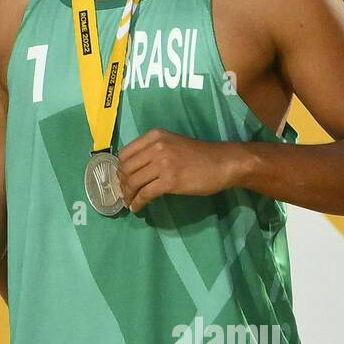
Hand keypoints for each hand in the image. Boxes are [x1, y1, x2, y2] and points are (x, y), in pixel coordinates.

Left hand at [116, 129, 239, 212]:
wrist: (223, 163)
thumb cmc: (199, 155)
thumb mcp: (172, 143)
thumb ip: (152, 150)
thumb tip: (132, 168)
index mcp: (154, 136)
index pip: (125, 153)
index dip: (120, 168)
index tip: (122, 178)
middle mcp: (156, 147)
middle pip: (126, 168)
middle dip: (122, 183)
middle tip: (125, 193)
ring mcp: (163, 164)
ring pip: (133, 182)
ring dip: (128, 195)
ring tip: (130, 202)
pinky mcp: (170, 181)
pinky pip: (145, 194)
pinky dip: (138, 203)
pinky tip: (137, 208)